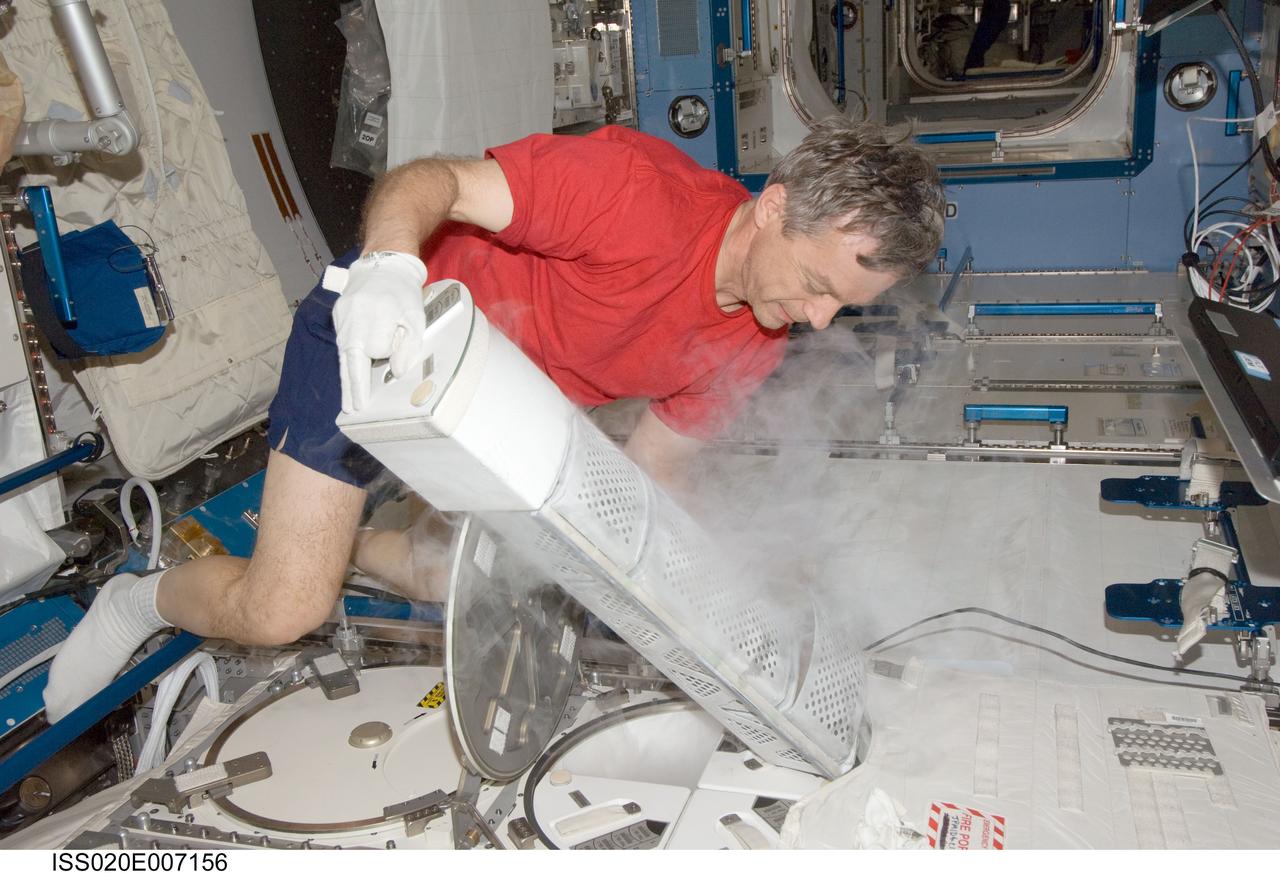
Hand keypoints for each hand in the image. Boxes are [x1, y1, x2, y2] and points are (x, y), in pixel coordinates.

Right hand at [332, 251, 428, 412]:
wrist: (384, 265)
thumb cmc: (403, 293)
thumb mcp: (415, 316)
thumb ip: (408, 344)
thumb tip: (396, 371)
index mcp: (376, 317)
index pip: (377, 351)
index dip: (387, 355)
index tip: (393, 348)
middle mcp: (354, 319)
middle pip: (352, 360)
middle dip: (355, 386)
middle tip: (354, 408)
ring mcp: (342, 317)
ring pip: (344, 355)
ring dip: (347, 379)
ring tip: (348, 402)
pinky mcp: (337, 315)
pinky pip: (342, 343)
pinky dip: (346, 361)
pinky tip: (348, 377)